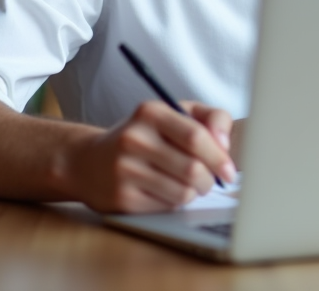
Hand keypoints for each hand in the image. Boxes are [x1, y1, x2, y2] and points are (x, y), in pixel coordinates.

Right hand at [74, 100, 236, 212]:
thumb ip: (210, 118)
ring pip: (183, 192)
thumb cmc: (144, 136)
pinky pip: (167, 206)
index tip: (230, 170)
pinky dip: (175, 202)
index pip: (196, 136)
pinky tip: (166, 191)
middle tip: (210, 181)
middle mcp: (134, 138)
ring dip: (195, 192)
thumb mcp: (174, 114)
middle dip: (210, 179)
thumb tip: (225, 145)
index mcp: (151, 112)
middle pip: (193, 169)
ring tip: (188, 184)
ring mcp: (125, 169)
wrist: (89, 162)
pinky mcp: (122, 198)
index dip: (219, 156)